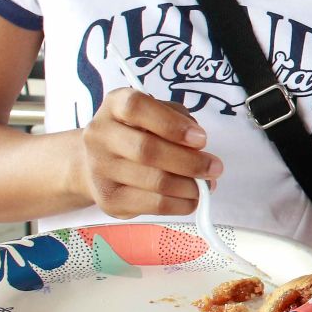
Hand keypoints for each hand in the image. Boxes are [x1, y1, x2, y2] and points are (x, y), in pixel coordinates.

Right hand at [77, 88, 219, 218]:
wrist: (97, 163)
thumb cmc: (138, 132)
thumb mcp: (157, 112)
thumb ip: (177, 119)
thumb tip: (197, 148)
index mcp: (114, 106)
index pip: (137, 108)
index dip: (171, 124)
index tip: (201, 138)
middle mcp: (100, 136)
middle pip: (147, 150)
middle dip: (190, 162)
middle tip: (215, 168)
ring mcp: (100, 170)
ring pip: (155, 182)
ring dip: (190, 186)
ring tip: (206, 184)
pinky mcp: (109, 200)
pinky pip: (154, 205)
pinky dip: (181, 204)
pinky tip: (192, 198)